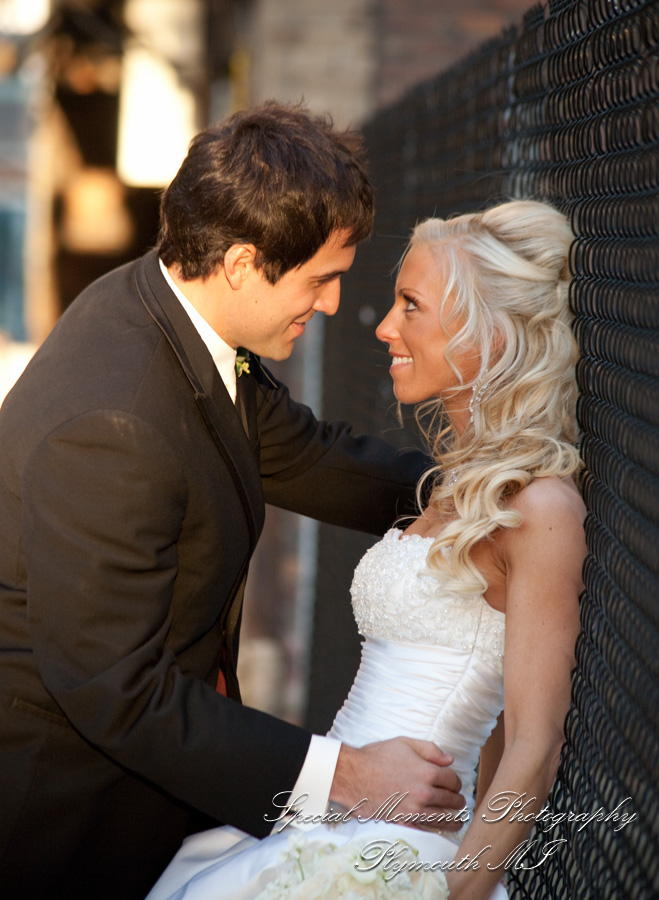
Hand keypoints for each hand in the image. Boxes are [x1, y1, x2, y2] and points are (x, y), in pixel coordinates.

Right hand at [329, 737, 465, 831]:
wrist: (353, 776)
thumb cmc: (376, 757)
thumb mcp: (404, 743)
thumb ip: (430, 750)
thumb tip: (450, 760)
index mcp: (427, 771)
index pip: (453, 780)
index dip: (456, 781)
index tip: (454, 783)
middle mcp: (424, 793)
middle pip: (452, 800)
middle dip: (457, 799)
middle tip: (458, 800)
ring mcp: (415, 810)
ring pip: (444, 818)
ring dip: (454, 818)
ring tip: (458, 819)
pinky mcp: (405, 822)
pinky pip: (428, 829)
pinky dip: (439, 829)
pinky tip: (442, 828)